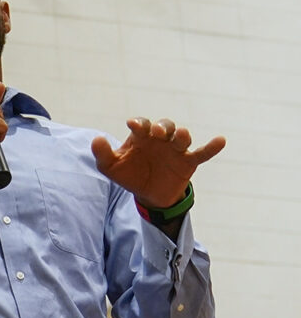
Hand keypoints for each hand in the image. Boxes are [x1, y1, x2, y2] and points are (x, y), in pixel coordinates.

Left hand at [90, 117, 224, 208]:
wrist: (147, 194)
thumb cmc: (129, 174)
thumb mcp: (111, 167)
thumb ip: (103, 154)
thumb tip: (96, 139)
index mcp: (141, 137)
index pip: (141, 124)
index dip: (138, 124)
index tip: (133, 125)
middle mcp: (160, 139)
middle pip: (165, 126)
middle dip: (162, 127)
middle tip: (158, 132)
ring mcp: (175, 149)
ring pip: (182, 137)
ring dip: (182, 135)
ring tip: (181, 136)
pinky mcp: (188, 162)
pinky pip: (202, 153)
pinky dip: (212, 147)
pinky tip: (220, 140)